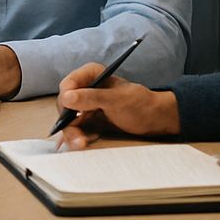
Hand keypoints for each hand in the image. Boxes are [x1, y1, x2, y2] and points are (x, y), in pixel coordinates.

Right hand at [55, 62, 180, 148]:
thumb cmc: (139, 104)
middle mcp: (85, 88)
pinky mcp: (89, 120)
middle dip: (68, 122)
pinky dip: (77, 137)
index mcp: (91, 75)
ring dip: (72, 133)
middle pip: (65, 105)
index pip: (69, 84)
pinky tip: (81, 144)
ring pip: (69, 119)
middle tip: (76, 137)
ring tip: (80, 144)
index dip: (66, 98)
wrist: (154, 120)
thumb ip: (92, 97)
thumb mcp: (117, 100)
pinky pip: (77, 129)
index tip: (71, 113)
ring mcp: (86, 105)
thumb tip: (67, 97)